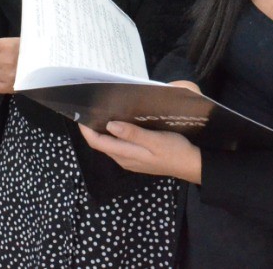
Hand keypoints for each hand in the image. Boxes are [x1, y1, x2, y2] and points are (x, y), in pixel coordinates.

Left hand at [77, 119, 202, 183]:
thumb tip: (110, 125)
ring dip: (103, 130)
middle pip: (101, 143)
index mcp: (126, 154)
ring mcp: (130, 160)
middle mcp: (124, 159)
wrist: (191, 166)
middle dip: (92, 127)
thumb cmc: (175, 151)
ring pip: (109, 144)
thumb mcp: (155, 140)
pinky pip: (119, 146)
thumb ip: (133, 134)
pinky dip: (114, 134)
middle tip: (91, 107)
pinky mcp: (137, 158)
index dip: (86, 129)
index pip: (97, 142)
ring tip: (103, 111)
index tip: (80, 113)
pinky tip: (120, 122)